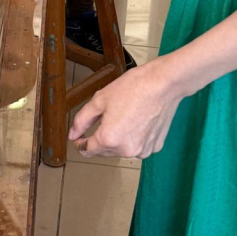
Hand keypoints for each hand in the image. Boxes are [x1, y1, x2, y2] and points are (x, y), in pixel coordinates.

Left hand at [69, 58, 183, 159]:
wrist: (164, 84)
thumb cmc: (133, 88)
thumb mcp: (99, 100)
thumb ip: (82, 120)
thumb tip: (72, 135)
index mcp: (109, 139)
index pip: (87, 150)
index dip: (80, 143)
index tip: (79, 137)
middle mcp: (126, 150)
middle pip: (103, 151)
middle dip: (98, 139)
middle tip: (102, 119)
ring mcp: (142, 150)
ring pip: (120, 149)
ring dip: (116, 139)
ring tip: (122, 116)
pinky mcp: (155, 147)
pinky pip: (137, 146)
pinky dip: (132, 137)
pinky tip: (136, 120)